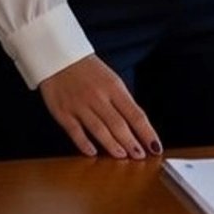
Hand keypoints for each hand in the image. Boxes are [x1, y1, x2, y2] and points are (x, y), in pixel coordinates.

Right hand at [36, 56, 159, 158]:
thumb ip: (122, 101)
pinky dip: (84, 144)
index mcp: (114, 87)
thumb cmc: (88, 70)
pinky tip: (92, 153)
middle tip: (141, 156)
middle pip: (118, 124)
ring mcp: (79, 105)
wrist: (58, 56)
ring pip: (99, 129)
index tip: (155, 146)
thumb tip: (136, 125)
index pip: (135, 114)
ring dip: (112, 145)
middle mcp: (98, 96)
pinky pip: (75, 131)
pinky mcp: (62, 112)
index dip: (147, 132)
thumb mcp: (111, 79)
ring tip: (123, 157)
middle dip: (131, 143)